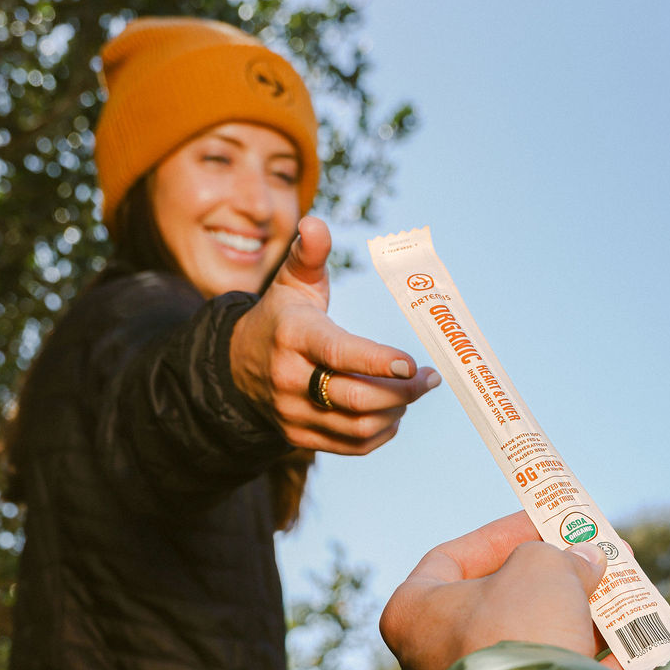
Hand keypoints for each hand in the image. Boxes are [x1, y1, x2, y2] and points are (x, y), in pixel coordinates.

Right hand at [228, 215, 439, 453]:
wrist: (240, 367)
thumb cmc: (283, 316)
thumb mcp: (292, 282)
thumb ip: (308, 253)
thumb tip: (316, 223)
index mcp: (292, 336)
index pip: (338, 353)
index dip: (377, 362)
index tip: (412, 364)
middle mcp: (289, 379)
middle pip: (355, 398)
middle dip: (401, 392)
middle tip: (429, 379)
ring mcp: (293, 413)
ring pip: (358, 427)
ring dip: (395, 413)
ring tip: (412, 393)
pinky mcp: (301, 438)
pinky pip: (352, 445)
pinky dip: (381, 433)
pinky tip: (393, 413)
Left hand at [380, 512, 625, 669]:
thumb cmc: (517, 631)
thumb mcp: (543, 570)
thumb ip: (562, 556)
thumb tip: (588, 561)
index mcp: (414, 613)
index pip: (452, 558)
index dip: (504, 535)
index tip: (547, 522)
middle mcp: (430, 658)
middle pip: (498, 604)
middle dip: (551, 581)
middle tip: (591, 563)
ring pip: (530, 647)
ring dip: (578, 623)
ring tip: (622, 603)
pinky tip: (635, 653)